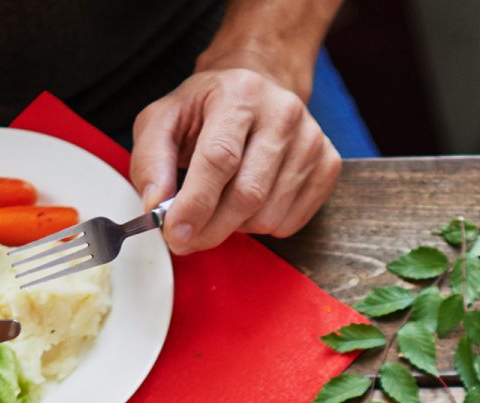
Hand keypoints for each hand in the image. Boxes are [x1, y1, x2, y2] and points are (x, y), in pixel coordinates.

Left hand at [131, 65, 340, 252]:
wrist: (258, 88)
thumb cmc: (208, 108)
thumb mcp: (165, 120)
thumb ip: (151, 161)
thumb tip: (156, 206)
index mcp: (239, 93)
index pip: (219, 159)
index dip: (195, 204)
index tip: (175, 234)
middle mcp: (283, 113)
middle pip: (247, 195)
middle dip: (211, 228)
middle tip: (187, 238)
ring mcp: (312, 140)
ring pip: (268, 215)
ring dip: (236, 227)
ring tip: (222, 204)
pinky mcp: (328, 165)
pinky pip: (290, 222)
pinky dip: (262, 227)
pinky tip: (250, 203)